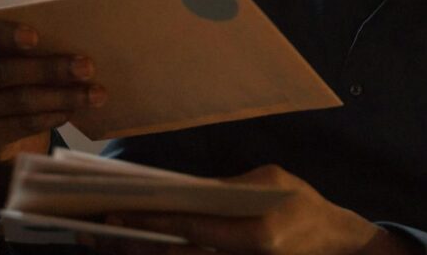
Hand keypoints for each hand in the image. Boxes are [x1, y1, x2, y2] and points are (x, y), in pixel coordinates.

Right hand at [0, 17, 105, 164]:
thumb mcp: (11, 56)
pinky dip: (50, 116)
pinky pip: (19, 125)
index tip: (35, 37)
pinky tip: (71, 111)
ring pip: (16, 101)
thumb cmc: (11, 75)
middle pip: (2, 71)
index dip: (0, 34)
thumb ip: (29, 47)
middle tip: (88, 67)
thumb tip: (77, 45)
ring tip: (95, 94)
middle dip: (50, 69)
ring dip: (62, 96)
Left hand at [87, 165, 419, 254]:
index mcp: (251, 235)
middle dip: (129, 243)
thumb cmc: (303, 204)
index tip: (114, 213)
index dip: (148, 221)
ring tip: (104, 239)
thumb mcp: (271, 180)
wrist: (333, 242)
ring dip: (137, 254)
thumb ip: (227, 187)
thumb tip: (183, 189)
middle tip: (93, 229)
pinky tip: (136, 248)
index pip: (188, 228)